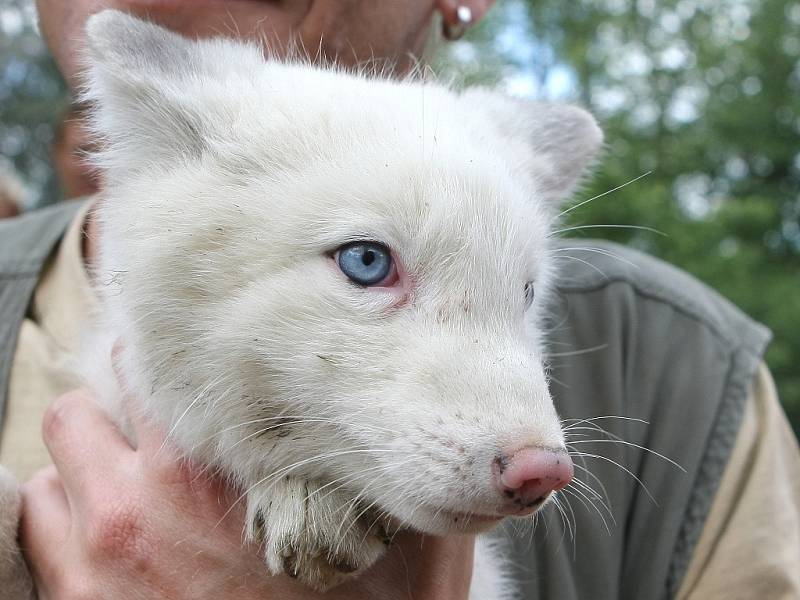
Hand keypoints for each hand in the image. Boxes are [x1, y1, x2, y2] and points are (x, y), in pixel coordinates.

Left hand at [20, 390, 474, 598]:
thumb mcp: (415, 557)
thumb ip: (424, 483)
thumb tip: (468, 432)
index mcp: (227, 474)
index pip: (166, 365)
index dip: (180, 355)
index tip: (194, 361)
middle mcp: (147, 498)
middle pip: (102, 391)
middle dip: (135, 396)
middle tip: (169, 416)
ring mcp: (98, 549)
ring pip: (63, 445)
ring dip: (96, 448)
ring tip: (137, 469)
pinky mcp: (74, 596)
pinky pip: (34, 510)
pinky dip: (65, 504)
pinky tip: (107, 525)